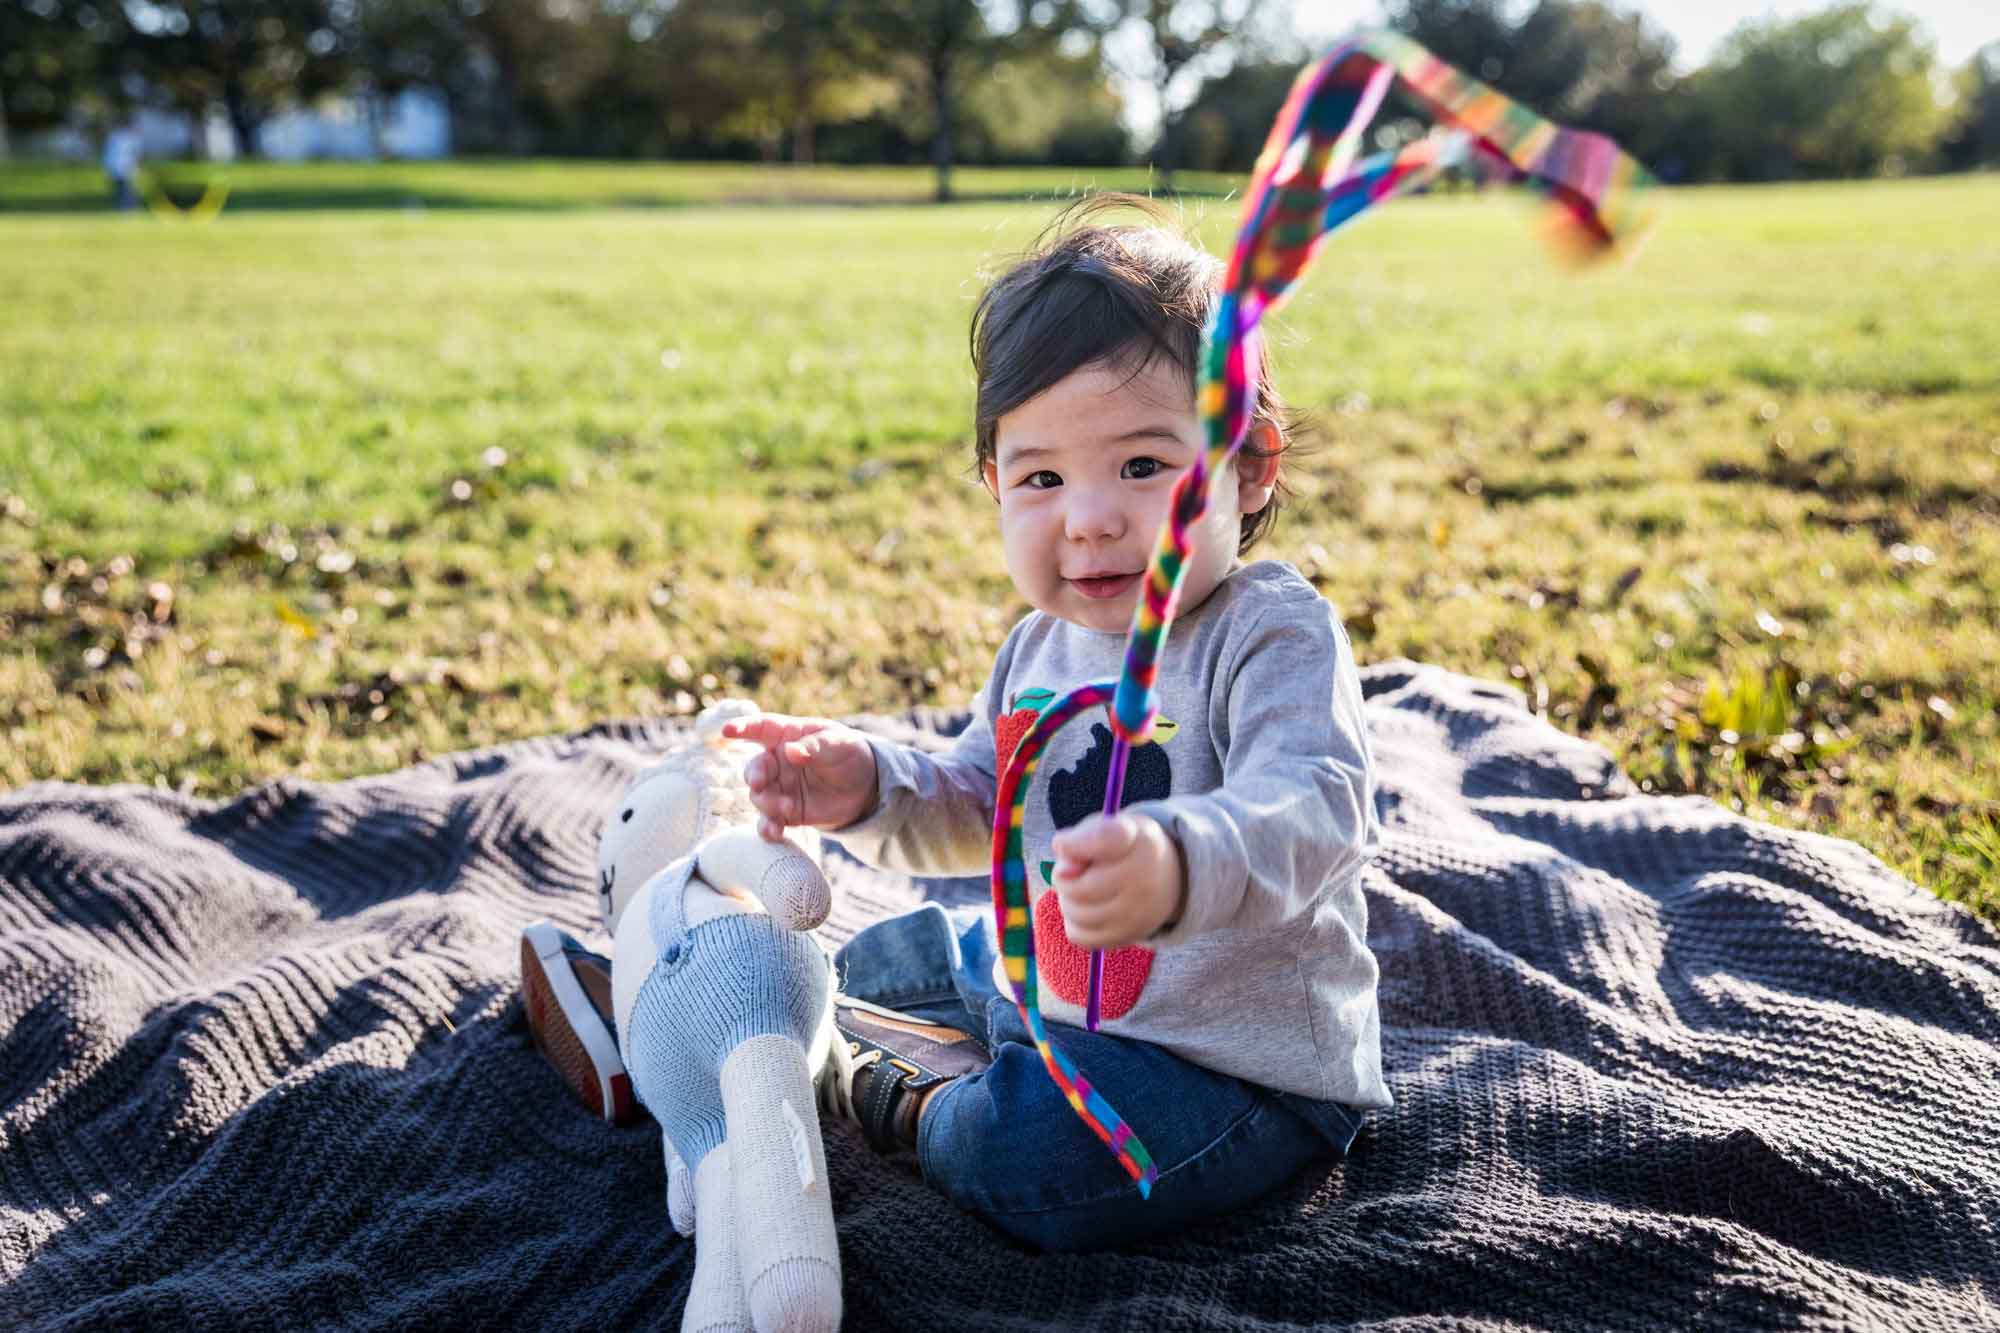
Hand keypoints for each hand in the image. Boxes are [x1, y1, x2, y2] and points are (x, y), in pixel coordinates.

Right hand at [720, 713, 879, 840]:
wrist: (863, 787)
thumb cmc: (847, 753)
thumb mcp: (840, 744)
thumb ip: (816, 746)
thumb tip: (791, 751)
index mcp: (787, 735)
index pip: (761, 728)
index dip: (743, 727)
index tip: (727, 730)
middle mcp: (777, 761)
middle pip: (755, 766)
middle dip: (754, 775)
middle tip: (760, 783)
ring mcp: (778, 788)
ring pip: (759, 796)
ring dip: (767, 803)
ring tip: (787, 808)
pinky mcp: (785, 812)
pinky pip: (769, 821)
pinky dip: (768, 828)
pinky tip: (774, 833)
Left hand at [1050, 813, 1186, 949]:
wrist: (1169, 878)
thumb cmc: (1127, 847)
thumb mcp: (1110, 826)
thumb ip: (1082, 838)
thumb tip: (1063, 872)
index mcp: (1141, 843)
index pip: (1102, 840)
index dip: (1073, 844)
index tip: (1062, 843)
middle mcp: (1145, 881)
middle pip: (1078, 888)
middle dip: (1063, 878)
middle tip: (1072, 870)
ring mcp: (1138, 915)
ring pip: (1075, 913)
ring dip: (1067, 900)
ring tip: (1081, 887)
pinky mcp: (1127, 937)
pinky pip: (1079, 935)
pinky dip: (1074, 922)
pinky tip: (1087, 908)